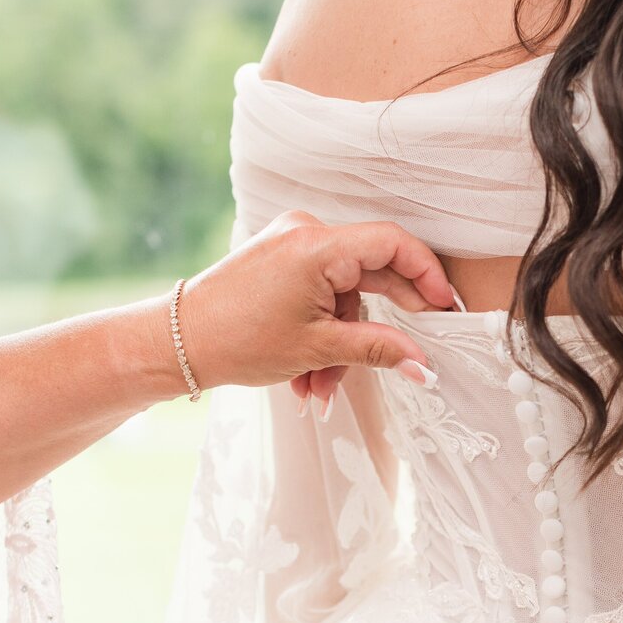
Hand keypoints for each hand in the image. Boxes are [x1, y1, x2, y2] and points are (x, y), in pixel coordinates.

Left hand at [175, 211, 454, 399]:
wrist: (178, 342)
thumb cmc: (238, 341)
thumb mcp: (317, 349)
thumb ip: (378, 350)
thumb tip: (424, 364)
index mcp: (318, 245)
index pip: (393, 243)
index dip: (427, 274)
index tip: (444, 307)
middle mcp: (306, 233)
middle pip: (371, 271)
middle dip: (375, 328)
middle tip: (406, 355)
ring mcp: (291, 245)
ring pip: (343, 295)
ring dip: (340, 345)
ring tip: (319, 389)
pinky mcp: (280, 260)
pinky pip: (320, 294)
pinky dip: (320, 333)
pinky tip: (305, 375)